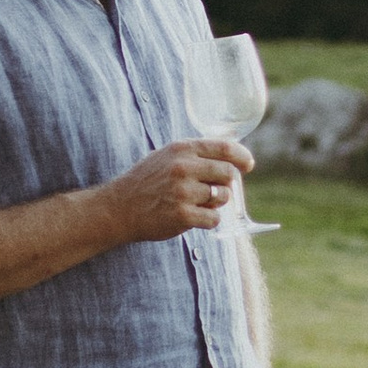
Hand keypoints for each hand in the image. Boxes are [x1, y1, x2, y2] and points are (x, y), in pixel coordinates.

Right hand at [101, 135, 253, 244]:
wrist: (119, 208)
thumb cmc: (145, 182)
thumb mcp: (165, 157)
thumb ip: (194, 155)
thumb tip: (230, 160)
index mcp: (181, 149)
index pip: (224, 148)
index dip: (241, 156)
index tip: (248, 164)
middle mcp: (183, 167)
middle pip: (228, 173)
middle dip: (226, 183)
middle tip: (212, 190)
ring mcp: (183, 192)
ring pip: (223, 196)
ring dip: (216, 202)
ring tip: (197, 203)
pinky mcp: (183, 215)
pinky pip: (214, 217)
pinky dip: (209, 219)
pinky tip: (194, 217)